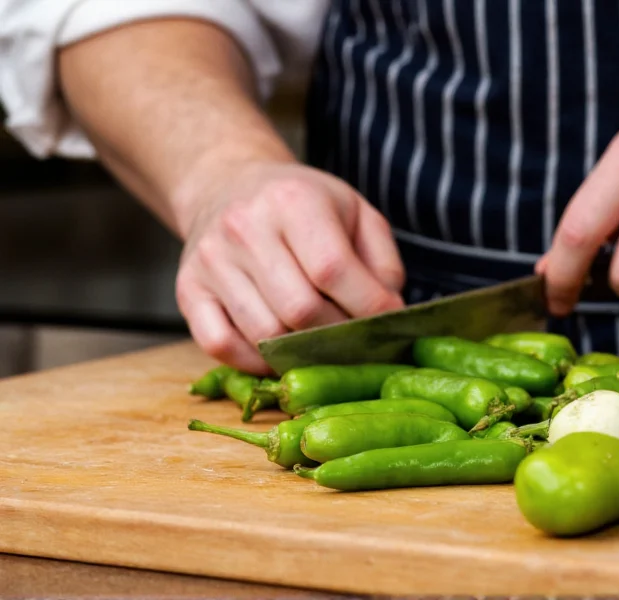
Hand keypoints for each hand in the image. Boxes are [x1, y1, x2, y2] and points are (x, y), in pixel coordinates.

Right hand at [175, 162, 405, 372]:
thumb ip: (382, 263)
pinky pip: (220, 345)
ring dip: (300, 352)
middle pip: (300, 310)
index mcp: (294, 201)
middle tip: (354, 340)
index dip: (368, 307)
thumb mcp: (355, 213)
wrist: (229, 185)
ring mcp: (211, 261)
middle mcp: (245, 227)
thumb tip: (389, 314)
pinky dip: (253, 362)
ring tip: (320, 344)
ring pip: (263, 334)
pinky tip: (276, 352)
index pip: (333, 270)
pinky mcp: (188, 290)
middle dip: (336, 335)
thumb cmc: (303, 205)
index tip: (387, 322)